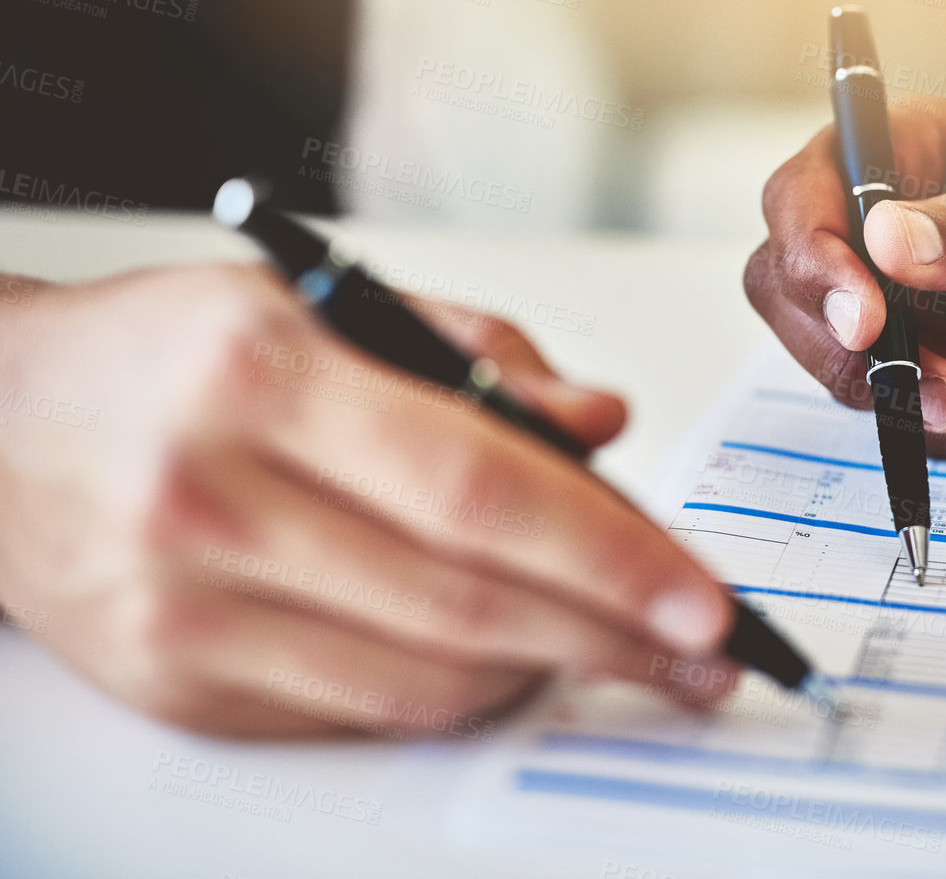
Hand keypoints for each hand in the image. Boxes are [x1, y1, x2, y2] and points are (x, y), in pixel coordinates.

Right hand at [0, 264, 735, 737]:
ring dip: (548, 669)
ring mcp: (185, 609)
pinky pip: (360, 711)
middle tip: (702, 650)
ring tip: (627, 651)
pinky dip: (459, 692)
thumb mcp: (322, 302)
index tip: (701, 592)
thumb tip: (600, 427)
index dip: (607, 549)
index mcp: (262, 375)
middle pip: (463, 596)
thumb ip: (476, 354)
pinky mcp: (178, 685)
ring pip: (422, 674)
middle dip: (611, 632)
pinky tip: (515, 661)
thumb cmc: (175, 353)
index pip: (475, 484)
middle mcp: (211, 497)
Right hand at [745, 98, 945, 456]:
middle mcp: (874, 232)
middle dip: (878, 365)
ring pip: (871, 382)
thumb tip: (885, 239)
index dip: (811, 264)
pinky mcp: (926, 368)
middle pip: (799, 309)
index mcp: (897, 153)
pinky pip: (931, 426)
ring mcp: (894, 307)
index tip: (866, 324)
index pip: (799, 201)